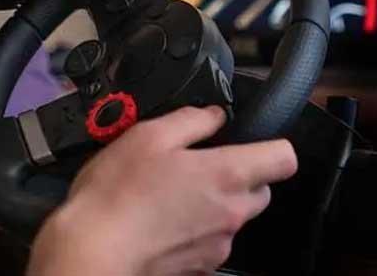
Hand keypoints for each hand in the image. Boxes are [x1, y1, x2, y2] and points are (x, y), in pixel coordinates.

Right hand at [27, 106, 297, 275]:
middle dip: (241, 176)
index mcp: (228, 174)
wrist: (92, 254)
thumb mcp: (149, 136)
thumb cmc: (117, 194)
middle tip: (202, 167)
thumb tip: (215, 116)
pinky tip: (165, 221)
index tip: (250, 143)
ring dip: (217, 204)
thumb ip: (192, 120)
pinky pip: (213, 240)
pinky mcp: (202, 266)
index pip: (285, 158)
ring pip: (236, 216)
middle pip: (262, 189)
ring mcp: (219, 244)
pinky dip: (198, 230)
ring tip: (175, 195)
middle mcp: (233, 212)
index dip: (272, 147)